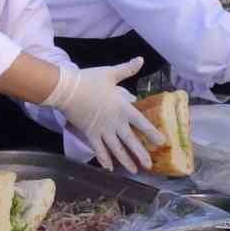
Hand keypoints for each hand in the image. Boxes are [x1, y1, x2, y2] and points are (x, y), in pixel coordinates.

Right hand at [41, 58, 164, 172]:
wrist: (67, 89)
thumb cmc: (89, 80)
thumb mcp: (110, 73)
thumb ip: (127, 69)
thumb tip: (141, 60)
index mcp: (122, 107)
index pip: (141, 123)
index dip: (152, 133)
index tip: (162, 142)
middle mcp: (114, 122)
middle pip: (130, 141)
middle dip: (140, 154)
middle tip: (149, 166)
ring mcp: (102, 130)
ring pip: (116, 149)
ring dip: (125, 161)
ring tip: (134, 171)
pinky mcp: (90, 134)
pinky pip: (98, 150)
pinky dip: (104, 159)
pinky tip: (109, 169)